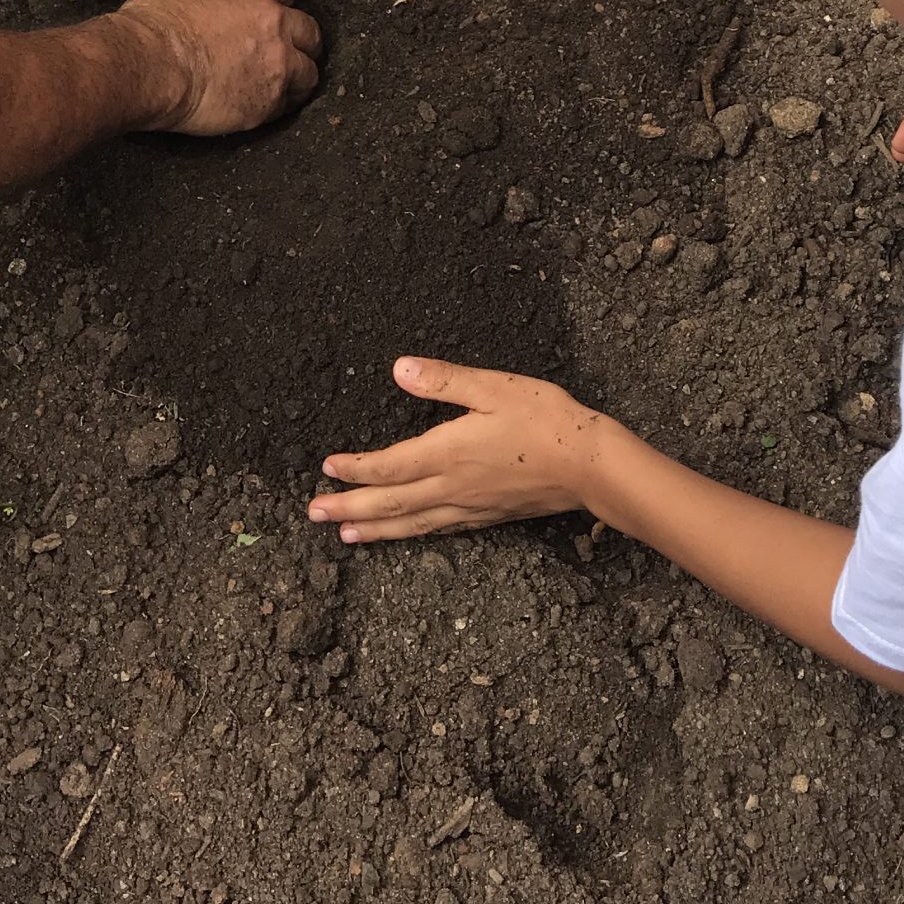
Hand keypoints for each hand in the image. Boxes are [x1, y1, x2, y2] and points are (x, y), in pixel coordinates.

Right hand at [116, 0, 321, 134]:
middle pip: (307, 30)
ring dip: (298, 77)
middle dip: (301, 43)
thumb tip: (202, 13)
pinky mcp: (270, 100)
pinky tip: (264, 108)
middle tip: (288, 55)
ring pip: (308, 71)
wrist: (150, 64)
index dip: (275, 6)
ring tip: (285, 87)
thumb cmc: (151, 28)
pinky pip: (287, 105)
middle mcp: (272, 19)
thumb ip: (209, 0)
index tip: (270, 18)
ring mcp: (277, 60)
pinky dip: (279, 106)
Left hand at [308, 358, 608, 542]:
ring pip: (411, 523)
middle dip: (349, 507)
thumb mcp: (494, 387)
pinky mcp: (487, 516)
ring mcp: (469, 506)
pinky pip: (438, 529)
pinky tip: (406, 534)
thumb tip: (399, 368)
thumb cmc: (545, 418)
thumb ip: (444, 380)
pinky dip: (412, 534)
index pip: (389, 465)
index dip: (354, 469)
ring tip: (345, 535)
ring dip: (375, 527)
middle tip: (313, 514)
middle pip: (390, 502)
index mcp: (448, 453)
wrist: (590, 466)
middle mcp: (451, 486)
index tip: (326, 468)